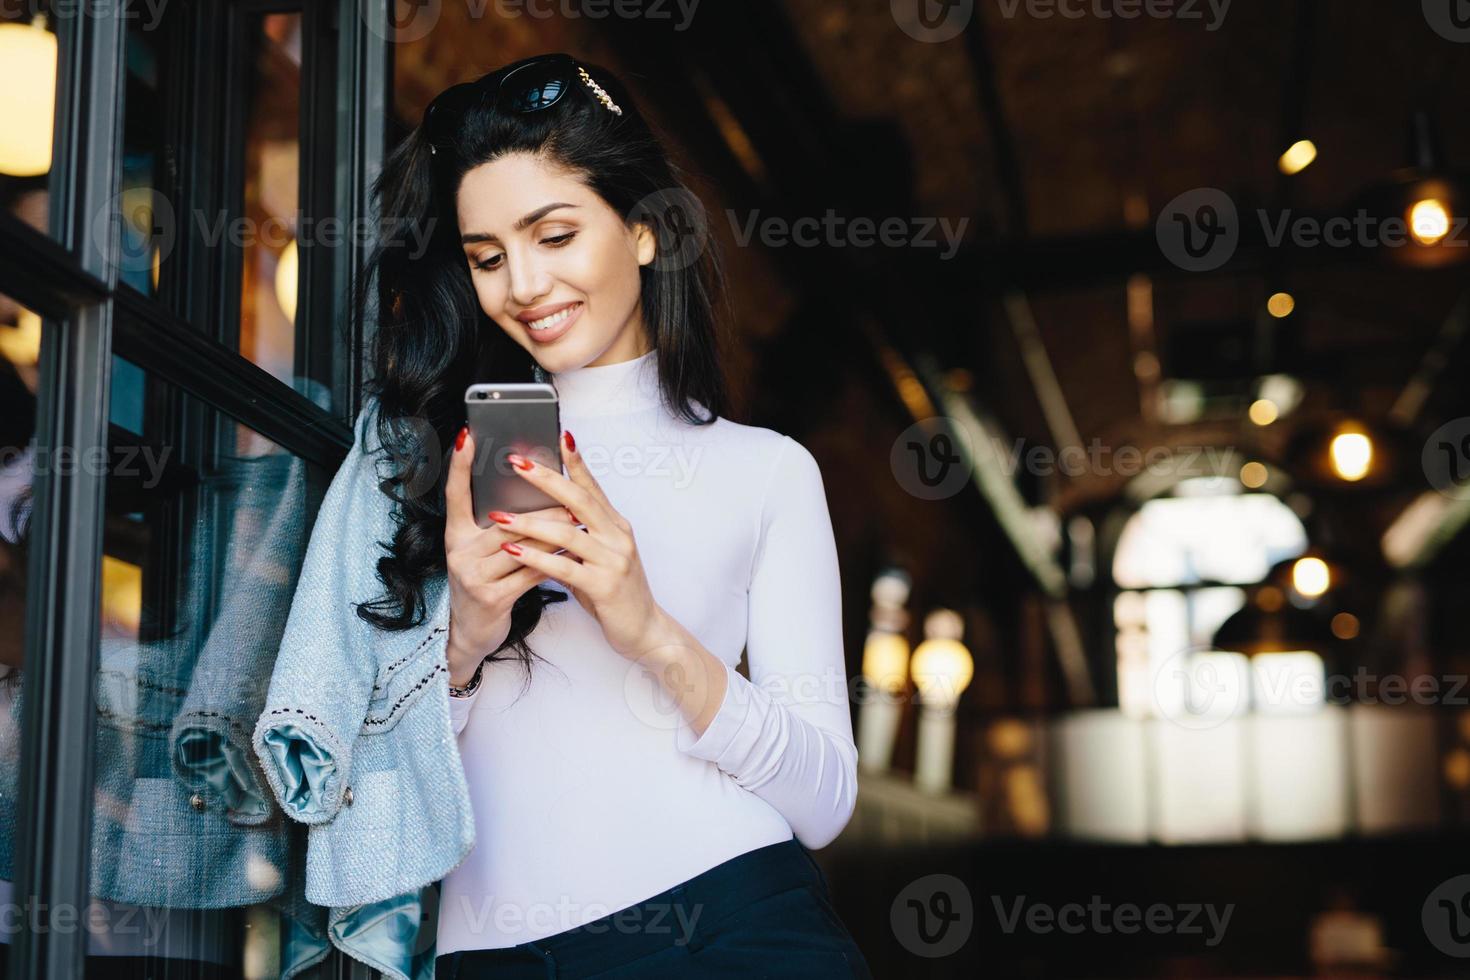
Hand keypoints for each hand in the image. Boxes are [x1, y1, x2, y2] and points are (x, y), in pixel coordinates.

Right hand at [444, 424, 576, 683]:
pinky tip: (572, 552)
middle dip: (540, 508)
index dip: (459, 464)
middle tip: (568, 491)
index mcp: (456, 536)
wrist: (472, 635)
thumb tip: (533, 492)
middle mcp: (460, 553)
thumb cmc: (484, 586)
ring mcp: (474, 576)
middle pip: (505, 520)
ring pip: (522, 545)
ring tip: (577, 518)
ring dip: (553, 532)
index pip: (455, 493)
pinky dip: (555, 560)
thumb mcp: (482, 554)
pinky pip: (531, 572)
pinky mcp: (492, 598)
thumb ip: (498, 527)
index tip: (467, 434)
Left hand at [493, 431, 666, 661]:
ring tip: (499, 515)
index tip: (560, 436)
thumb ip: (580, 537)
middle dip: (545, 479)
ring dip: (529, 522)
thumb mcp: (599, 558)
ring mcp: (612, 560)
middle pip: (578, 499)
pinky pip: (563, 567)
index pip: (592, 486)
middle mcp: (617, 536)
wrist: (645, 630)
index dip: (576, 461)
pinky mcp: (603, 585)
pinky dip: (535, 557)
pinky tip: (513, 550)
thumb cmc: (617, 594)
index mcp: (616, 525)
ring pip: (566, 532)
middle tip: (517, 462)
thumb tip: (549, 518)